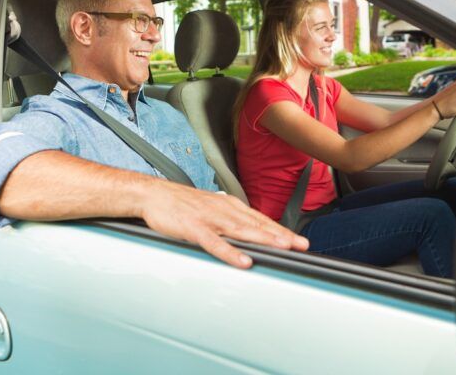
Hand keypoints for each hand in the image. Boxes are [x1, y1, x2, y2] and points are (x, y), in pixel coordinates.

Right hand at [140, 182, 309, 268]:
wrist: (154, 194)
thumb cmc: (181, 204)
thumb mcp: (211, 209)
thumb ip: (229, 221)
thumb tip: (247, 232)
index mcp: (229, 206)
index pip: (261, 219)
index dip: (282, 230)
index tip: (300, 241)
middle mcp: (224, 210)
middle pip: (257, 224)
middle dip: (281, 235)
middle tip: (301, 245)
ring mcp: (210, 219)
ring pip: (241, 231)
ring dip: (263, 239)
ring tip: (282, 248)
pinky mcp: (194, 228)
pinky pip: (215, 243)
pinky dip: (230, 252)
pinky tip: (243, 261)